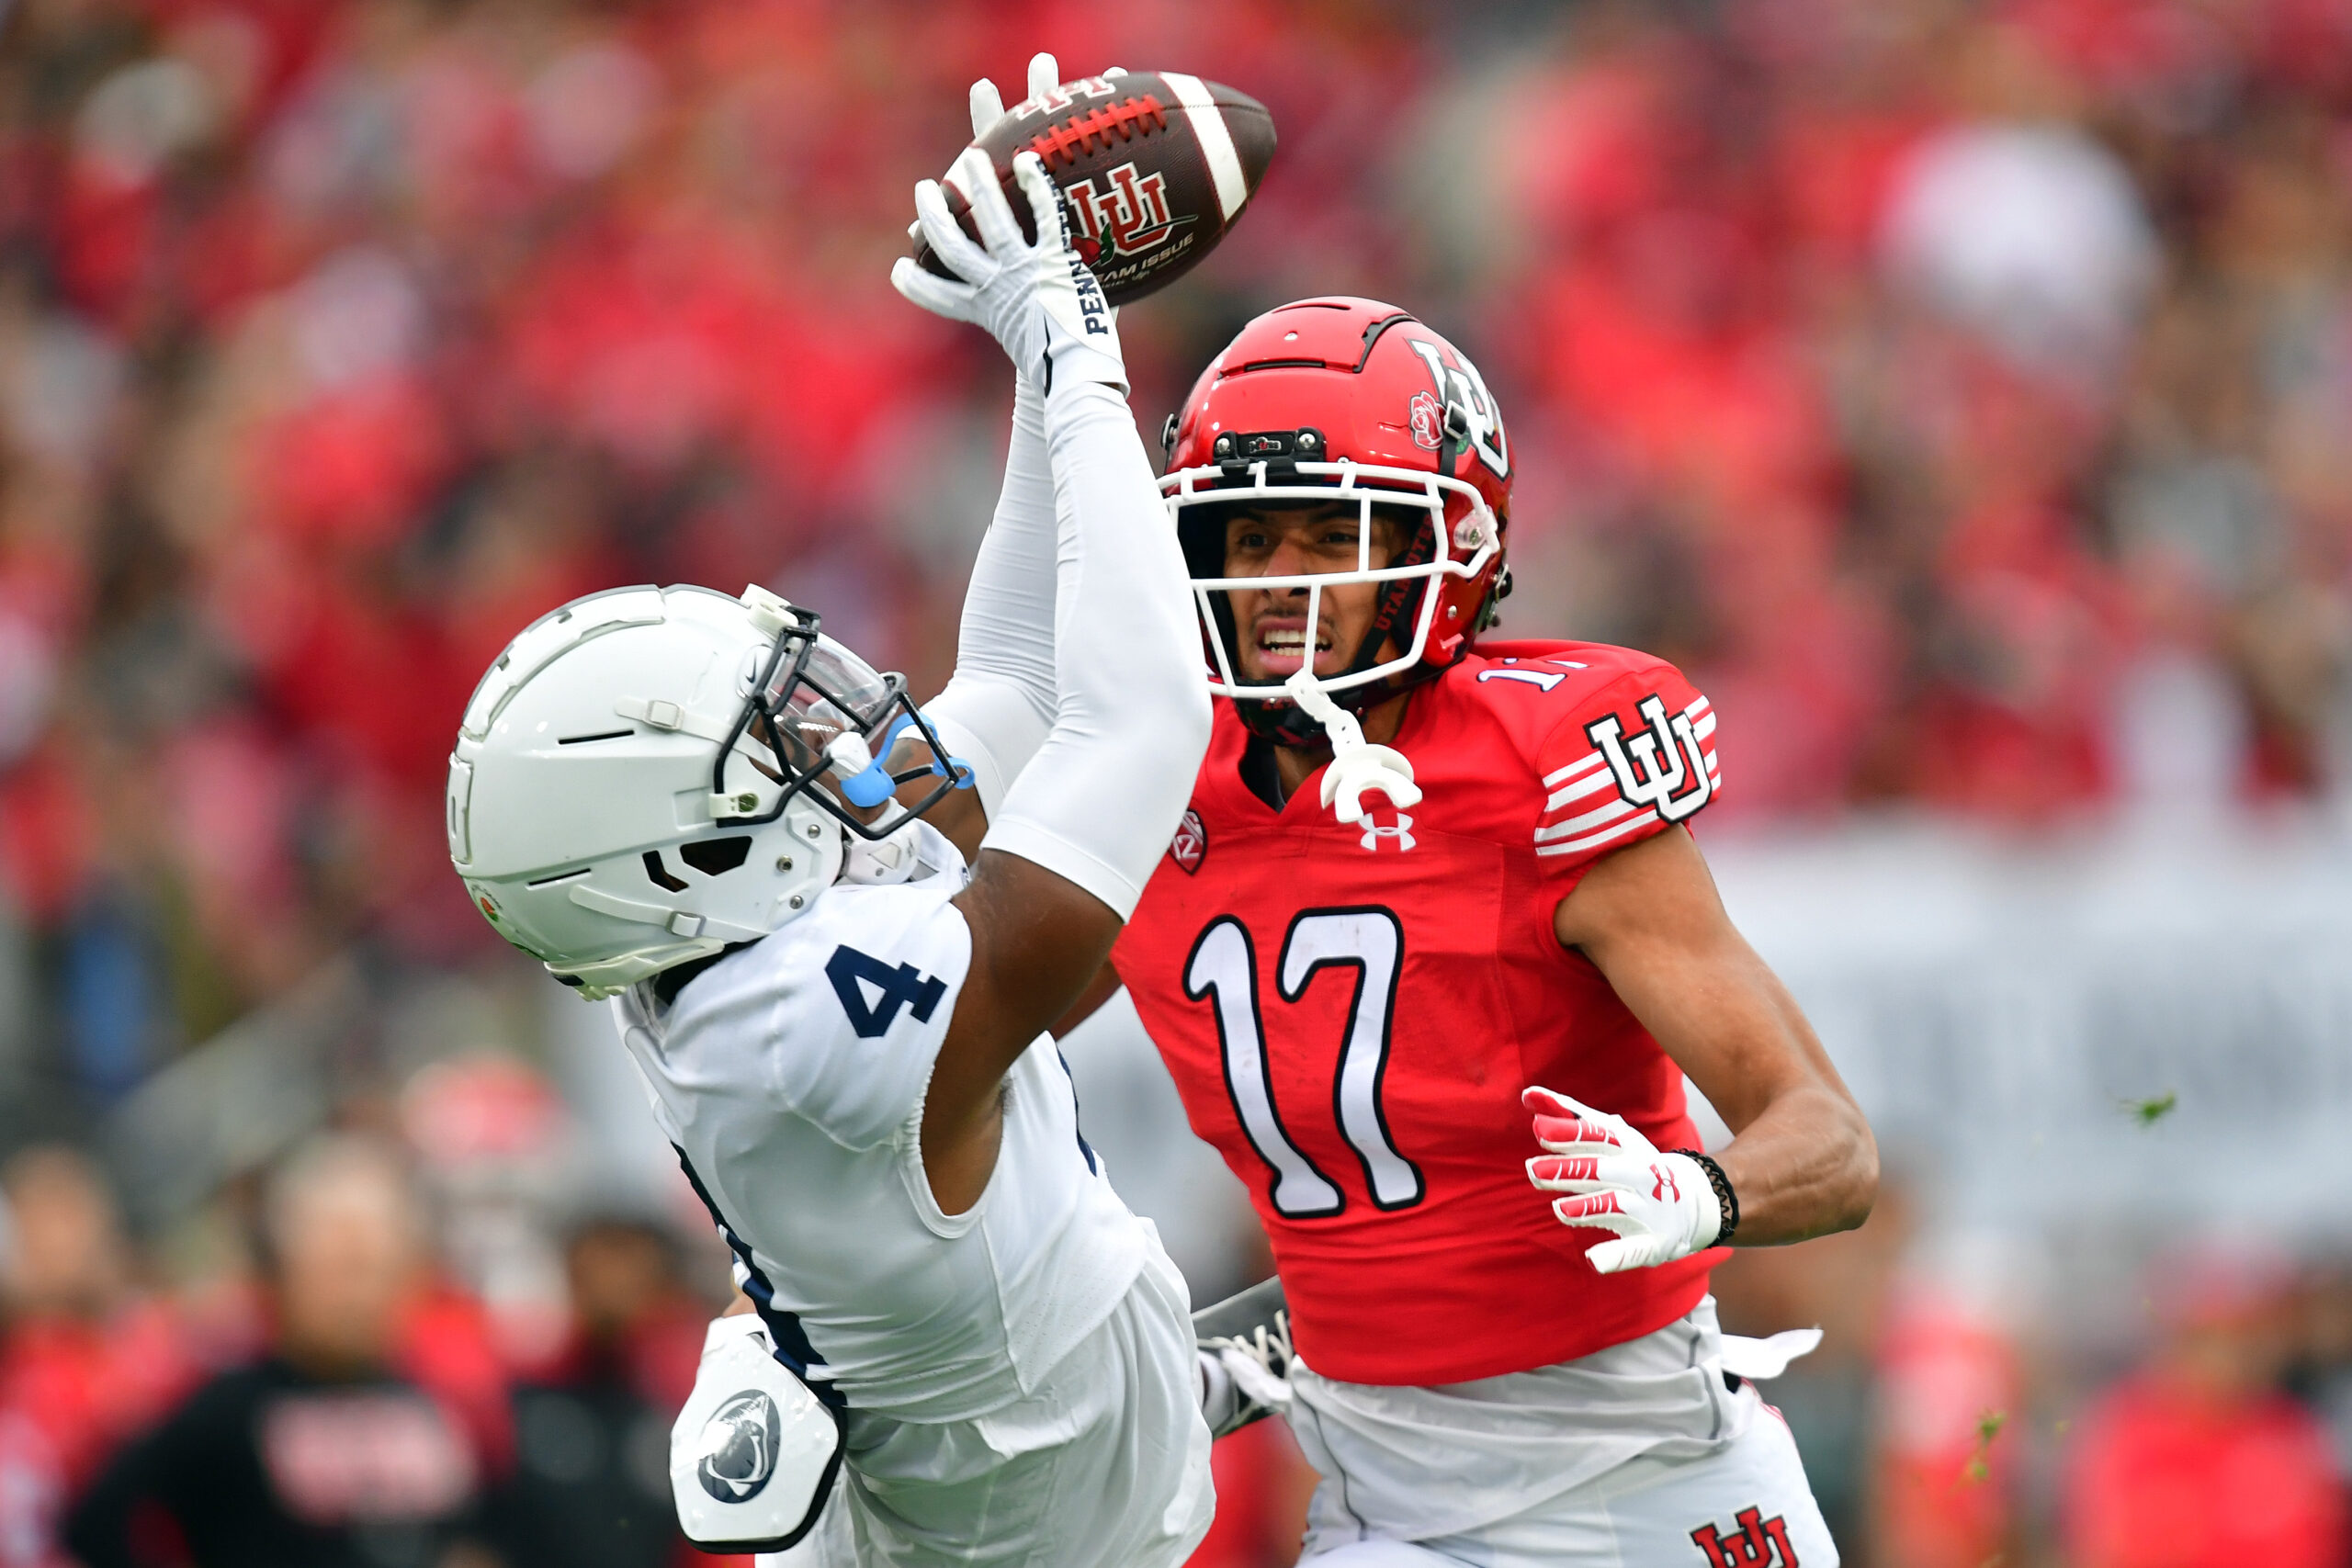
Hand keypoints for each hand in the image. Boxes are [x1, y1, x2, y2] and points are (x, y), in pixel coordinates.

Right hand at [892, 136, 1122, 390]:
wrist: (1076, 375)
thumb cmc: (1060, 371)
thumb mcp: (1029, 349)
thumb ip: (1027, 327)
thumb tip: (1042, 324)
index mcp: (986, 312)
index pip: (939, 295)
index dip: (916, 283)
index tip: (899, 270)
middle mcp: (997, 287)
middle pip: (951, 246)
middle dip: (933, 215)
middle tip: (923, 190)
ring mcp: (1024, 271)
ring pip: (991, 219)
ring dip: (978, 186)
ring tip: (970, 158)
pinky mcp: (1054, 261)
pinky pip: (1044, 215)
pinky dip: (1036, 186)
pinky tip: (1027, 161)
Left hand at [1523, 1085, 1719, 1273]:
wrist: (1694, 1201)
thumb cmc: (1634, 1163)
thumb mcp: (1610, 1138)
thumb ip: (1570, 1118)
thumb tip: (1529, 1096)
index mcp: (1628, 1147)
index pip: (1597, 1135)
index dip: (1569, 1132)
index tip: (1539, 1128)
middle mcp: (1638, 1174)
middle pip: (1601, 1169)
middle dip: (1569, 1169)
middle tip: (1533, 1169)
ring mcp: (1647, 1209)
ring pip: (1614, 1206)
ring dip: (1588, 1207)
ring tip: (1560, 1209)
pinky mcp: (1652, 1241)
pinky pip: (1634, 1249)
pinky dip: (1615, 1256)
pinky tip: (1594, 1260)